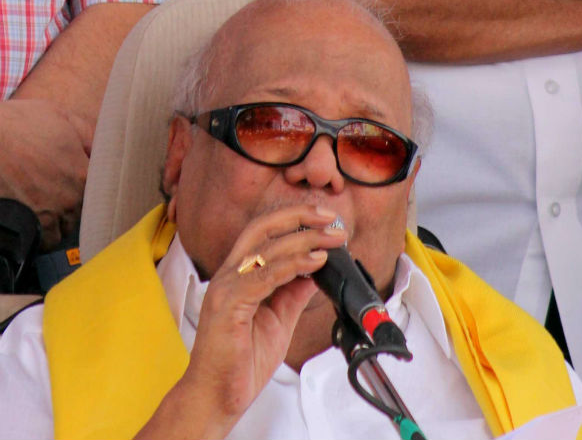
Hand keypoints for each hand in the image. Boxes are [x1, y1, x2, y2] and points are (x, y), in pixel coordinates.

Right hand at [0, 99, 92, 249]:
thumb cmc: (17, 124)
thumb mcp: (60, 117)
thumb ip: (89, 134)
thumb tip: (107, 147)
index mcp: (84, 174)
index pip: (102, 192)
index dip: (91, 188)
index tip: (82, 184)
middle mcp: (71, 199)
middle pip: (82, 212)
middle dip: (73, 205)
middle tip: (56, 192)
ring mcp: (50, 215)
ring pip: (64, 230)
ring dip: (57, 223)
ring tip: (44, 208)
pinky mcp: (29, 225)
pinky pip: (44, 241)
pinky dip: (41, 236)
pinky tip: (34, 223)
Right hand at [136, 205, 346, 438]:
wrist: (218, 396)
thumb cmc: (241, 361)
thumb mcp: (279, 320)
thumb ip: (293, 293)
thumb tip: (316, 272)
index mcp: (239, 276)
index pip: (265, 234)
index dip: (294, 221)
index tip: (325, 221)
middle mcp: (229, 275)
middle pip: (262, 228)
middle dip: (298, 217)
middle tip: (330, 218)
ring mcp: (225, 287)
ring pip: (266, 249)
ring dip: (304, 240)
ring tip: (331, 240)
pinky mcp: (228, 305)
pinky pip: (263, 276)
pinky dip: (292, 265)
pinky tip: (315, 261)